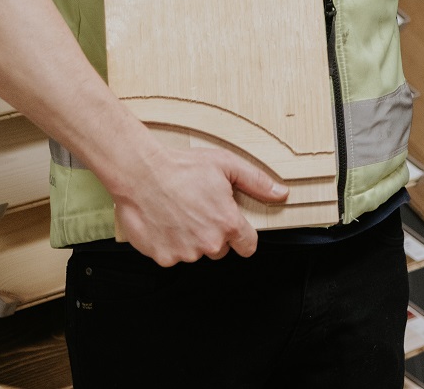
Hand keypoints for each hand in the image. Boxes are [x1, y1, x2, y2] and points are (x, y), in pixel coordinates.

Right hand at [108, 139, 287, 265]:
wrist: (141, 173)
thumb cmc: (182, 167)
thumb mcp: (227, 165)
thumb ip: (257, 182)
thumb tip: (281, 193)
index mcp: (228, 223)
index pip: (248, 246)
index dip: (242, 236)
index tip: (233, 227)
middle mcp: (209, 243)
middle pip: (220, 249)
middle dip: (213, 233)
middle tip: (199, 209)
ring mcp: (185, 253)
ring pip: (195, 252)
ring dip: (190, 238)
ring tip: (179, 211)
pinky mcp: (163, 257)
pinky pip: (172, 255)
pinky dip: (169, 242)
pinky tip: (165, 221)